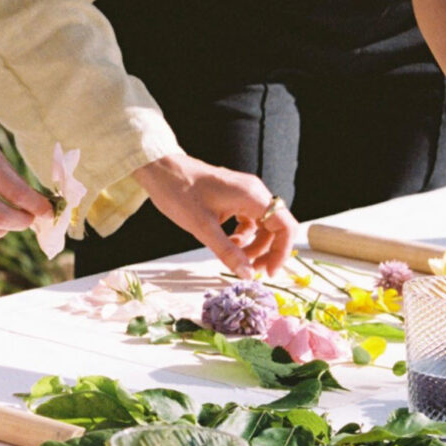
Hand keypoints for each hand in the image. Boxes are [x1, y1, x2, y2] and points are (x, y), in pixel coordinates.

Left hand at [135, 153, 292, 275]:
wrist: (159, 169)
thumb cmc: (178, 192)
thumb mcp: (202, 227)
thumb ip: (227, 252)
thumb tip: (247, 275)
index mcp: (252, 196)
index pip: (285, 226)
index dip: (282, 252)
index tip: (269, 272)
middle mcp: (253, 192)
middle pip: (275, 227)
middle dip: (266, 251)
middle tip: (250, 270)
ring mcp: (244, 193)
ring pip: (262, 225)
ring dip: (253, 245)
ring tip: (235, 257)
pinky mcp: (234, 196)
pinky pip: (248, 219)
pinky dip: (243, 235)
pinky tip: (228, 242)